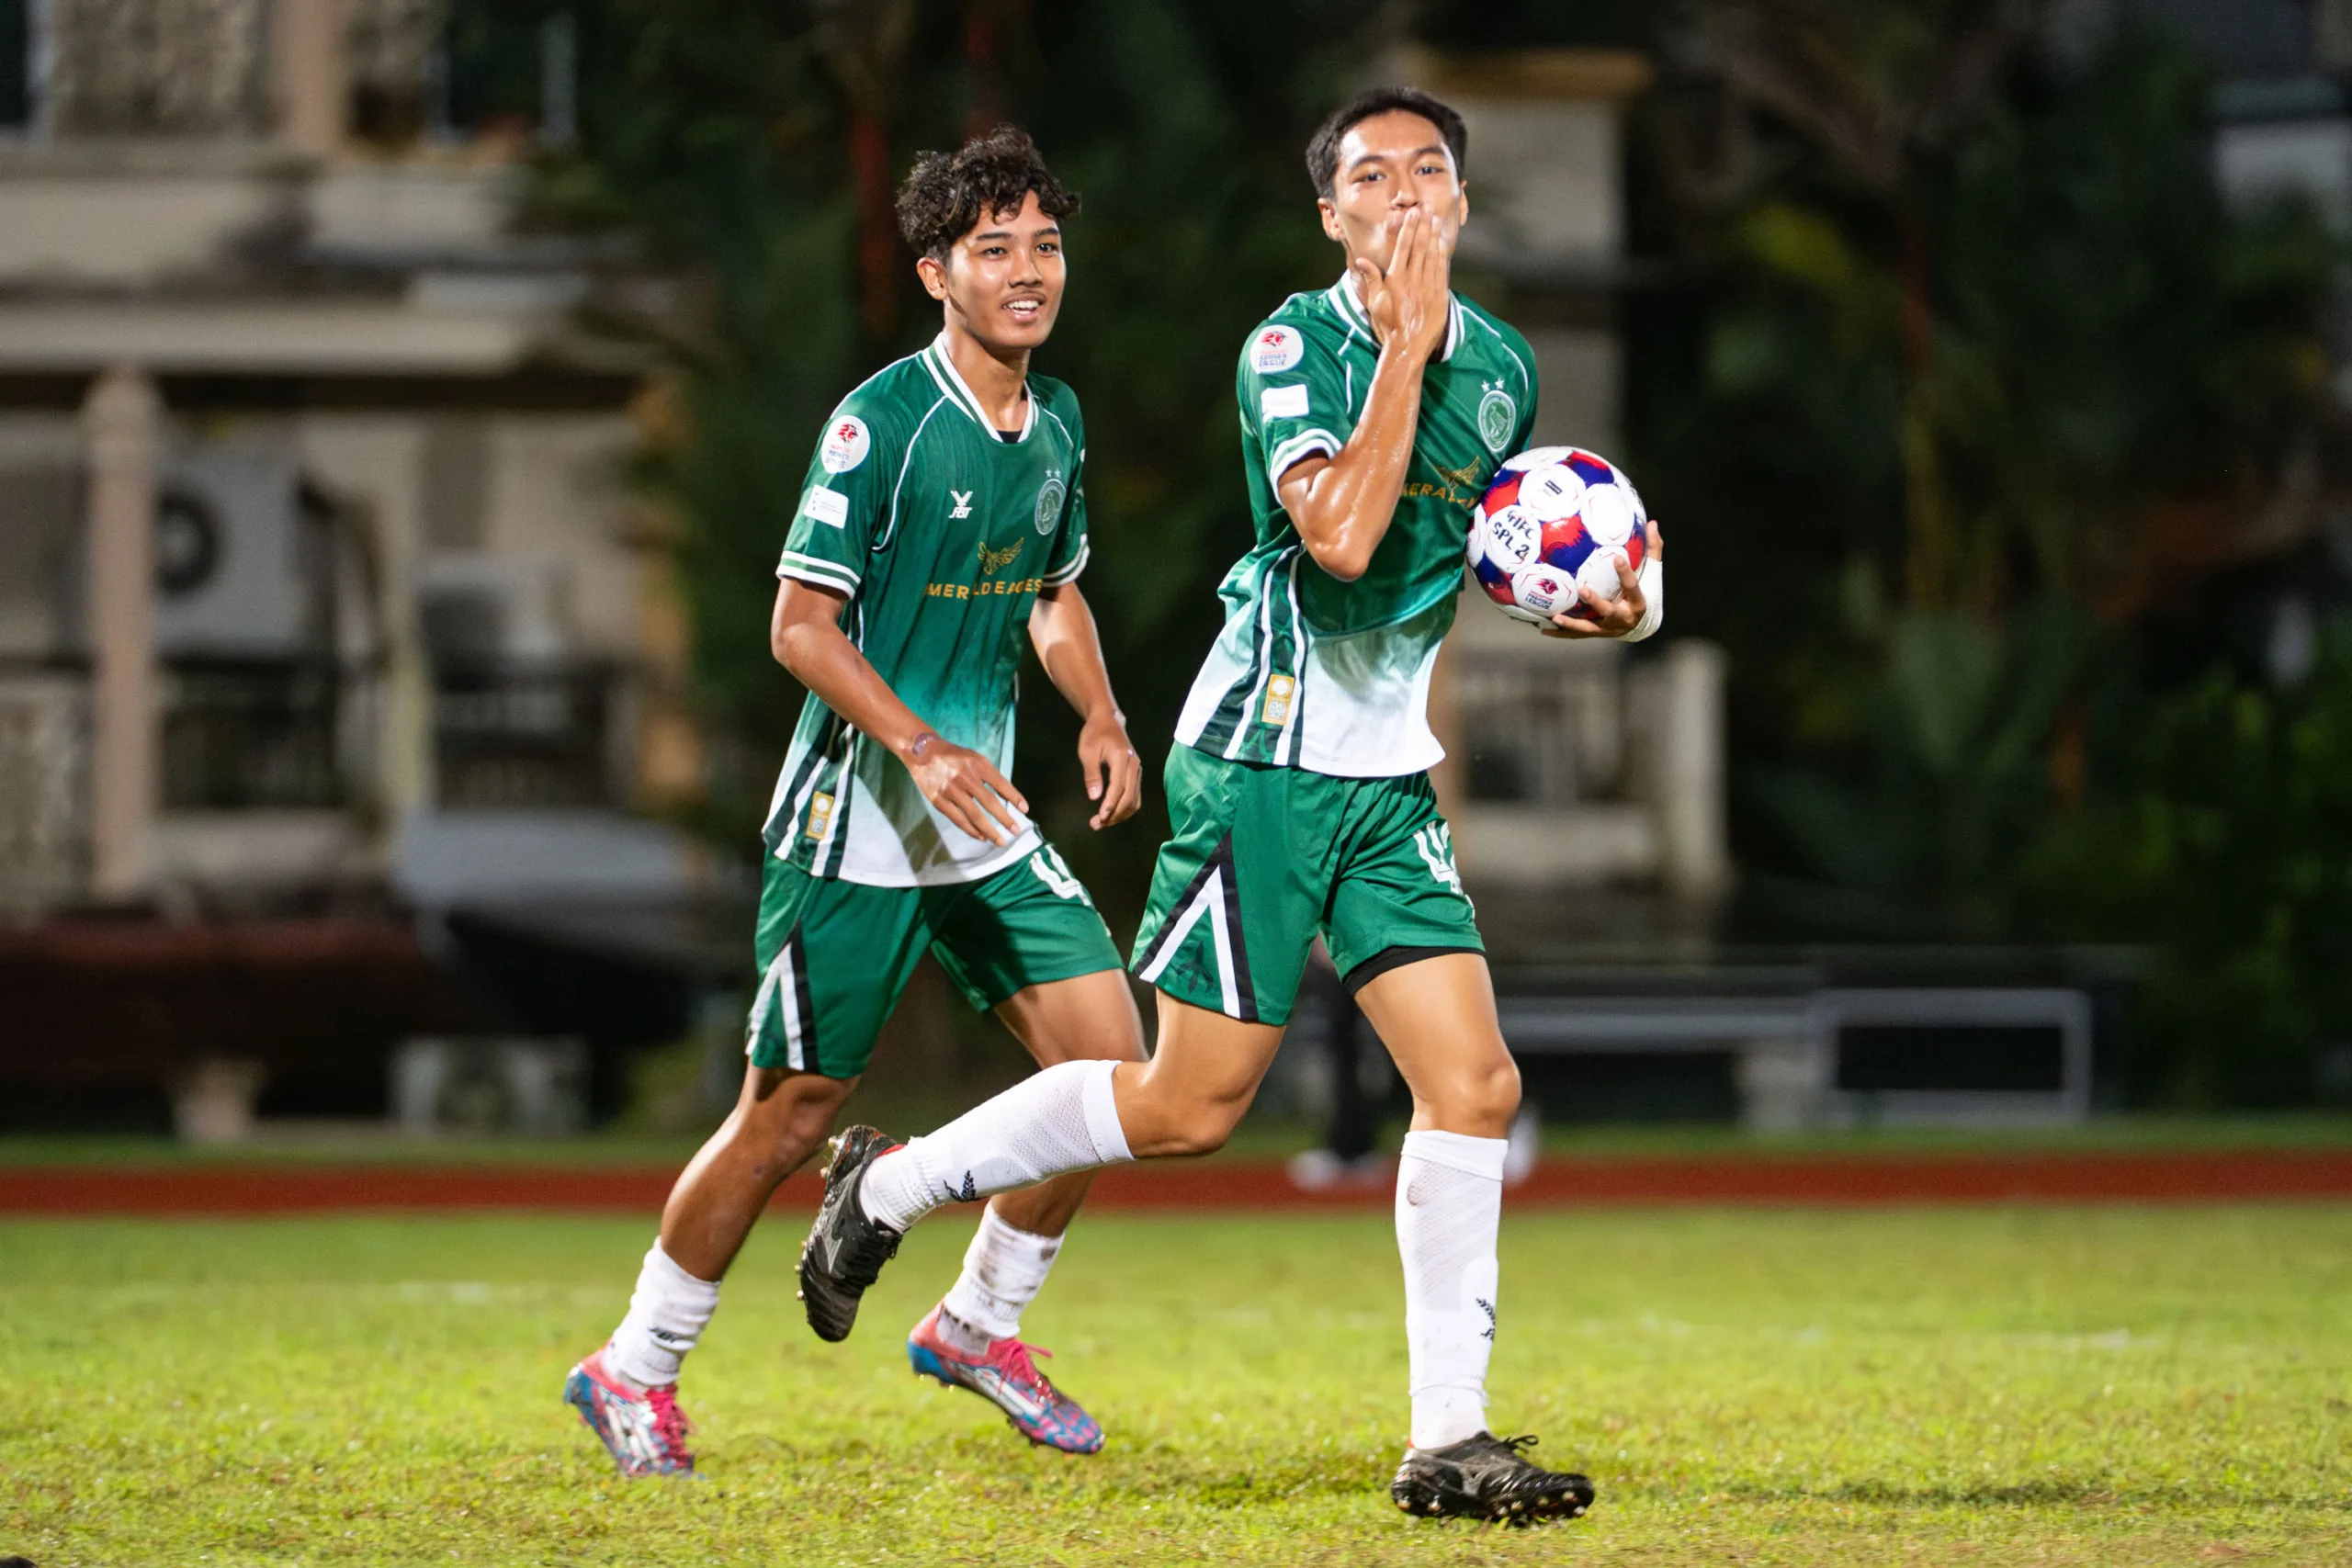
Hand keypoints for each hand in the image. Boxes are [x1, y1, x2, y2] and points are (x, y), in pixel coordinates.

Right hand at [903, 730, 1028, 844]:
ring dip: (989, 830)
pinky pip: (958, 819)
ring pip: (974, 815)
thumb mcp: (975, 758)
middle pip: (989, 802)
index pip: (1001, 783)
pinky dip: (971, 830)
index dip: (1014, 797)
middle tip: (1016, 831)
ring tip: (1000, 841)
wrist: (922, 752)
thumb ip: (989, 775)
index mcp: (977, 764)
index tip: (1025, 810)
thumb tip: (1006, 796)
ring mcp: (951, 790)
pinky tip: (981, 837)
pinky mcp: (938, 800)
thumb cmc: (954, 756)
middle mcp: (966, 777)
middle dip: (1004, 819)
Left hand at [1077, 713, 1142, 829]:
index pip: (1119, 787)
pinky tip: (1111, 814)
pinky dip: (1124, 809)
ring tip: (1102, 823)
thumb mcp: (1087, 752)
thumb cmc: (1095, 734)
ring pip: (1134, 800)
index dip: (1110, 804)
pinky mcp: (1136, 775)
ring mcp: (1137, 772)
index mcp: (1122, 759)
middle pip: (1129, 798)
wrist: (1108, 721)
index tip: (1100, 817)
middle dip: (1114, 814)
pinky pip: (1134, 797)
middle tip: (1096, 824)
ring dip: (1119, 815)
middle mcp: (1134, 766)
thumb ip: (1092, 775)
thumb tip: (1094, 797)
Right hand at [1354, 208, 1451, 363]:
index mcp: (1395, 280)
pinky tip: (1442, 244)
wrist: (1407, 348)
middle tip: (1427, 209)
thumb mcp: (1374, 303)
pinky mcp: (1440, 296)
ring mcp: (1428, 288)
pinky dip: (1442, 255)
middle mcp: (1413, 281)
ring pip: (1433, 256)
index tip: (1413, 214)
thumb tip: (1362, 260)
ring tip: (1435, 220)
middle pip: (1420, 247)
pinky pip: (1441, 271)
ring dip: (1434, 236)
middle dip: (1424, 226)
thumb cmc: (1387, 327)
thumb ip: (1371, 279)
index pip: (1404, 248)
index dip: (1409, 228)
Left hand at [1545, 520, 1663, 639]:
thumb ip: (1651, 549)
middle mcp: (1623, 617)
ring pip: (1589, 627)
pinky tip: (1545, 630)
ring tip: (1555, 617)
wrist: (1642, 623)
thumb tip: (1652, 523)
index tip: (1617, 558)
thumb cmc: (1646, 593)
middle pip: (1609, 611)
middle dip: (1596, 601)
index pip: (1632, 586)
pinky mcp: (1597, 633)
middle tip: (1582, 590)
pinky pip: (1578, 635)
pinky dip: (1561, 633)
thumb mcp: (1652, 573)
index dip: (1625, 573)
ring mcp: (1608, 628)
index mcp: (1637, 601)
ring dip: (1572, 623)